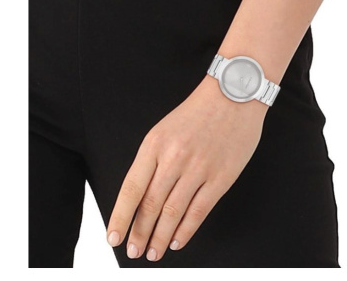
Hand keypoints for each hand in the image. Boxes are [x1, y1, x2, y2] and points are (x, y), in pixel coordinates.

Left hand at [106, 74, 267, 261]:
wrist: (233, 95)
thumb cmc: (198, 112)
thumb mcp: (165, 129)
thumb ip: (153, 160)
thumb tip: (141, 196)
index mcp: (155, 144)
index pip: (131, 189)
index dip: (120, 217)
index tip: (114, 237)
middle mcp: (174, 158)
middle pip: (151, 205)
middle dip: (139, 233)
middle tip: (134, 251)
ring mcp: (199, 168)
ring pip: (173, 212)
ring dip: (161, 237)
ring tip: (154, 252)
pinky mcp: (221, 177)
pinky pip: (199, 210)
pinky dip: (186, 230)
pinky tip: (178, 240)